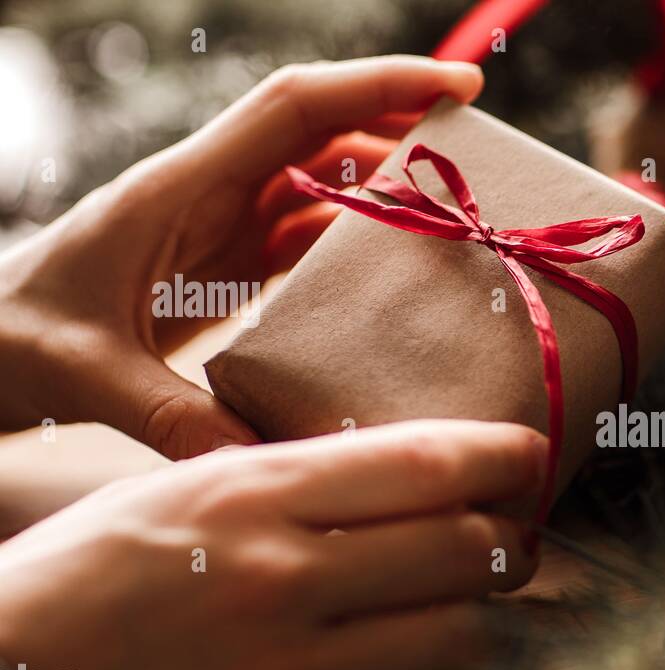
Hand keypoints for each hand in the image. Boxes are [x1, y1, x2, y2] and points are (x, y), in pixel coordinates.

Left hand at [0, 56, 480, 459]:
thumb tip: (261, 458)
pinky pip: (302, 237)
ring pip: (319, 183)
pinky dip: (353, 242)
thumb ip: (169, 414)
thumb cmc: (7, 339)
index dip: (381, 86)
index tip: (460, 83)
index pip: (295, 109)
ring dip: (385, 190)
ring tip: (455, 216)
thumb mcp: (84, 373)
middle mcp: (205, 195)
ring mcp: (214, 227)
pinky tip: (391, 272)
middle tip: (483, 153)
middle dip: (404, 128)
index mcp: (176, 190)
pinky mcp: (218, 265)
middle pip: (322, 134)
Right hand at [0, 419, 544, 669]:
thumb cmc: (85, 577)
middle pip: (467, 551)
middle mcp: (282, 576)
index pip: (425, 464)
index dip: (504, 457)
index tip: (531, 455)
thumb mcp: (181, 493)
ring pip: (457, 639)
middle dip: (510, 544)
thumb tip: (409, 478)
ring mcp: (288, 669)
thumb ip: (293, 482)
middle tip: (512, 541)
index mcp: (252, 494)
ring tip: (460, 609)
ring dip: (476, 622)